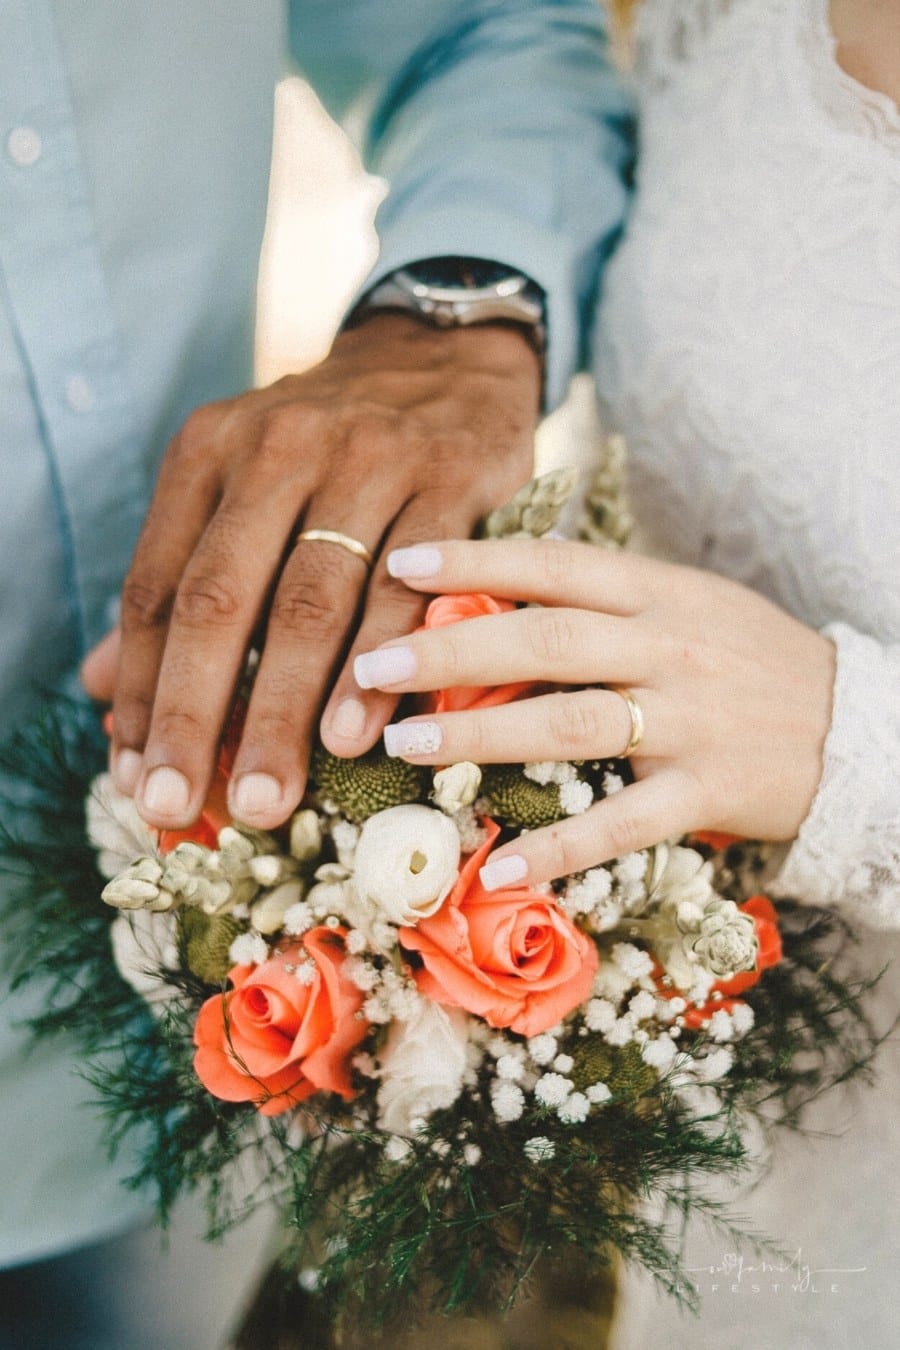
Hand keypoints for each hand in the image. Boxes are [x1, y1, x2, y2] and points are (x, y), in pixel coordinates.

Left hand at [81, 315, 539, 830]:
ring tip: (269, 793)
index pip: (158, 587)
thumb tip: (100, 687)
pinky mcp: (449, 478)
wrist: (443, 355)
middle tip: (180, 805)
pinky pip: (412, 584)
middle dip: (196, 713)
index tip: (134, 776)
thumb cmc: (330, 446)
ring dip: (286, 707)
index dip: (140, 689)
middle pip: (222, 598)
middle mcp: (278, 447)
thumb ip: (177, 578)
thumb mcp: (238, 484)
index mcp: (210, 452)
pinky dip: (382, 662)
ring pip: (313, 600)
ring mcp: (368, 459)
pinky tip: (360, 733)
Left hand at [352, 538, 835, 886]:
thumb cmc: (747, 660)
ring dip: (481, 735)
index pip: (554, 565)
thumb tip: (496, 594)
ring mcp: (689, 720)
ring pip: (571, 723)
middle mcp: (669, 646)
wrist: (853, 726)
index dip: (473, 560)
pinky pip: (623, 821)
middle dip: (448, 652)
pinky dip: (561, 845)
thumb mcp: (687, 605)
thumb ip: (605, 600)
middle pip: (544, 642)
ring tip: (405, 744)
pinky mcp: (707, 790)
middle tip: (368, 666)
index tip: (398, 563)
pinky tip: (499, 860)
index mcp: (660, 591)